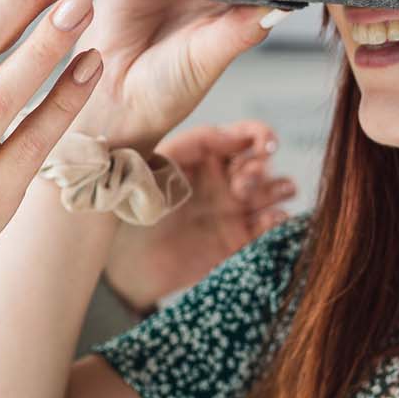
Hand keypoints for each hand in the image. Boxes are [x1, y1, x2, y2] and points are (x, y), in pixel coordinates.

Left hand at [102, 120, 299, 312]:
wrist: (120, 262)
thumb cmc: (130, 208)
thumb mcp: (153, 165)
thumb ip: (192, 145)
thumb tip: (233, 134)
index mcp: (204, 155)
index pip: (241, 136)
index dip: (258, 135)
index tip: (265, 143)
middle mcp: (224, 178)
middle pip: (260, 162)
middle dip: (259, 167)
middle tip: (241, 184)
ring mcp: (235, 210)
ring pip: (275, 190)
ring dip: (277, 189)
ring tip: (253, 200)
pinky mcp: (240, 241)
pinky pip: (271, 226)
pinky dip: (278, 221)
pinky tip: (270, 221)